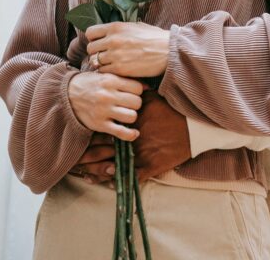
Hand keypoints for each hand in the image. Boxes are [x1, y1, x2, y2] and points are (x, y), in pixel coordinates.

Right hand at [67, 70, 143, 141]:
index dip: (138, 91)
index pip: (137, 87)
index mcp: (110, 80)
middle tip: (129, 104)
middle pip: (137, 102)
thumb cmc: (89, 83)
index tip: (132, 93)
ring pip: (132, 117)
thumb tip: (147, 86)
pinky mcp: (100, 125)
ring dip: (131, 116)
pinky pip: (121, 132)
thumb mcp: (105, 75)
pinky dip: (130, 135)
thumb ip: (124, 79)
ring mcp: (104, 111)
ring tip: (126, 114)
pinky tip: (134, 133)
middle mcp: (108, 96)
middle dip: (136, 104)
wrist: (66, 95)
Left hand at [70, 90, 192, 183]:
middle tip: (75, 161)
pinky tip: (106, 182)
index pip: (106, 129)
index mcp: (131, 121)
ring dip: (98, 171)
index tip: (80, 139)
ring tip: (84, 174)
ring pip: (114, 165)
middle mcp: (133, 138)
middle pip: (104, 149)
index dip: (91, 136)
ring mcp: (141, 153)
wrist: (194, 128)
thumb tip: (125, 86)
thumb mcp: (155, 97)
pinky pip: (131, 176)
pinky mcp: (151, 166)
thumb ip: (138, 93)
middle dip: (88, 156)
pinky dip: (118, 181)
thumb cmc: (174, 110)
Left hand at [86, 22, 169, 77]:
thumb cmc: (154, 37)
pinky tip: (115, 70)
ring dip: (101, 63)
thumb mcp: (135, 26)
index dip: (94, 39)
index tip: (99, 42)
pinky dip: (107, 72)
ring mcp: (115, 55)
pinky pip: (103, 71)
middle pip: (90, 48)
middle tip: (104, 56)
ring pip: (95, 61)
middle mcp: (112, 39)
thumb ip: (120, 29)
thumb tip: (109, 31)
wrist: (168, 51)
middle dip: (96, 52)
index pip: (90, 32)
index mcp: (116, 26)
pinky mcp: (120, 68)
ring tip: (110, 64)